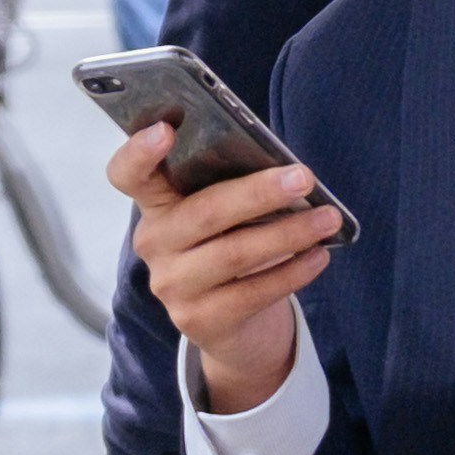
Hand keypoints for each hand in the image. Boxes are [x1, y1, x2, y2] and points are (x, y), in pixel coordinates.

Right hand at [112, 118, 340, 418]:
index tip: (165, 129)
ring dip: (288, 233)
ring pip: (233, 254)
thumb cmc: (230, 245)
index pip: (128, 174)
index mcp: (156, 204)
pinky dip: (292, 272)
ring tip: (327, 219)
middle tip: (303, 178)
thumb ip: (233, 187)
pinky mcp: (198, 320)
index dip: (139, 152)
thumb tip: (287, 172)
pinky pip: (251, 293)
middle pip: (204, 212)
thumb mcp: (223, 213)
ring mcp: (172, 285)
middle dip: (258, 193)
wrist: (231, 325)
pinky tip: (318, 257)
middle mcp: (154, 243)